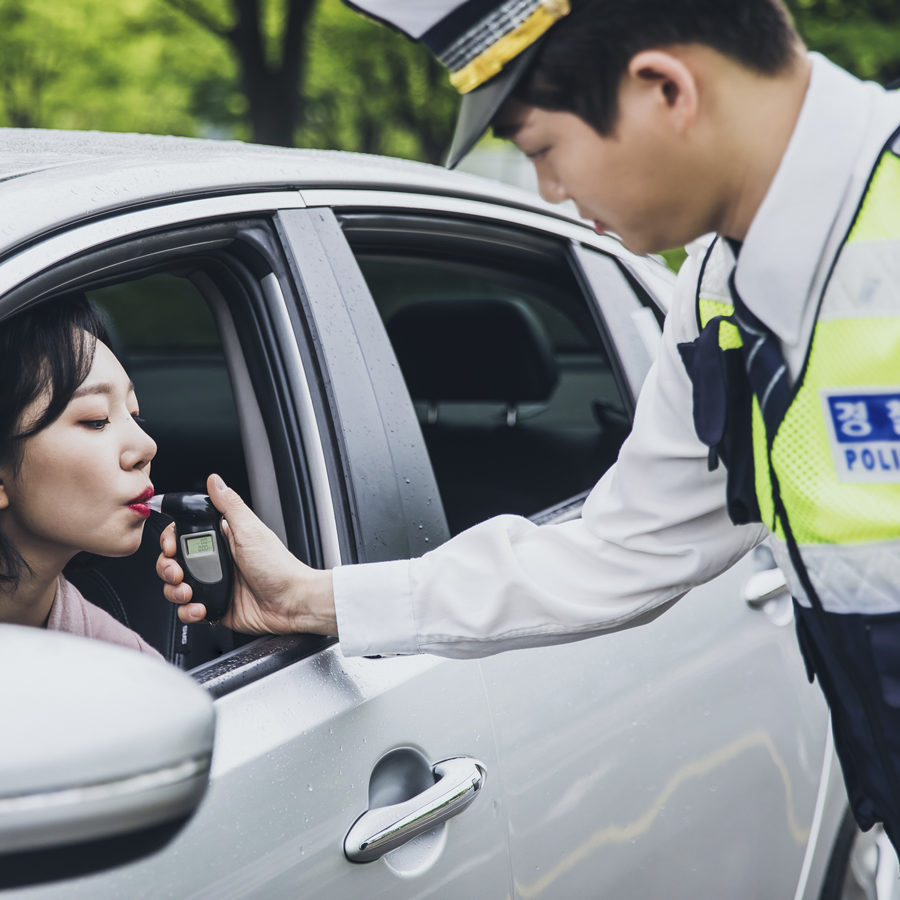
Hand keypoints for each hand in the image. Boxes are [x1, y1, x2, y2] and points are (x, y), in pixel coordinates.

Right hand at [156, 474, 337, 635]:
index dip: (170, 541)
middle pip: (173, 562)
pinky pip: (188, 611)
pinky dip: (188, 612)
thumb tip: (215, 481)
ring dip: (175, 592)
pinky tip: (201, 609)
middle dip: (168, 568)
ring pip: (176, 587)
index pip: (183, 535)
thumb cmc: (278, 567)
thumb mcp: (251, 530)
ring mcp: (214, 585)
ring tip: (188, 593)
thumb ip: (230, 506)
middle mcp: (215, 562)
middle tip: (178, 573)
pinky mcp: (215, 607)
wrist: (292, 603)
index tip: (170, 547)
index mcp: (222, 539)